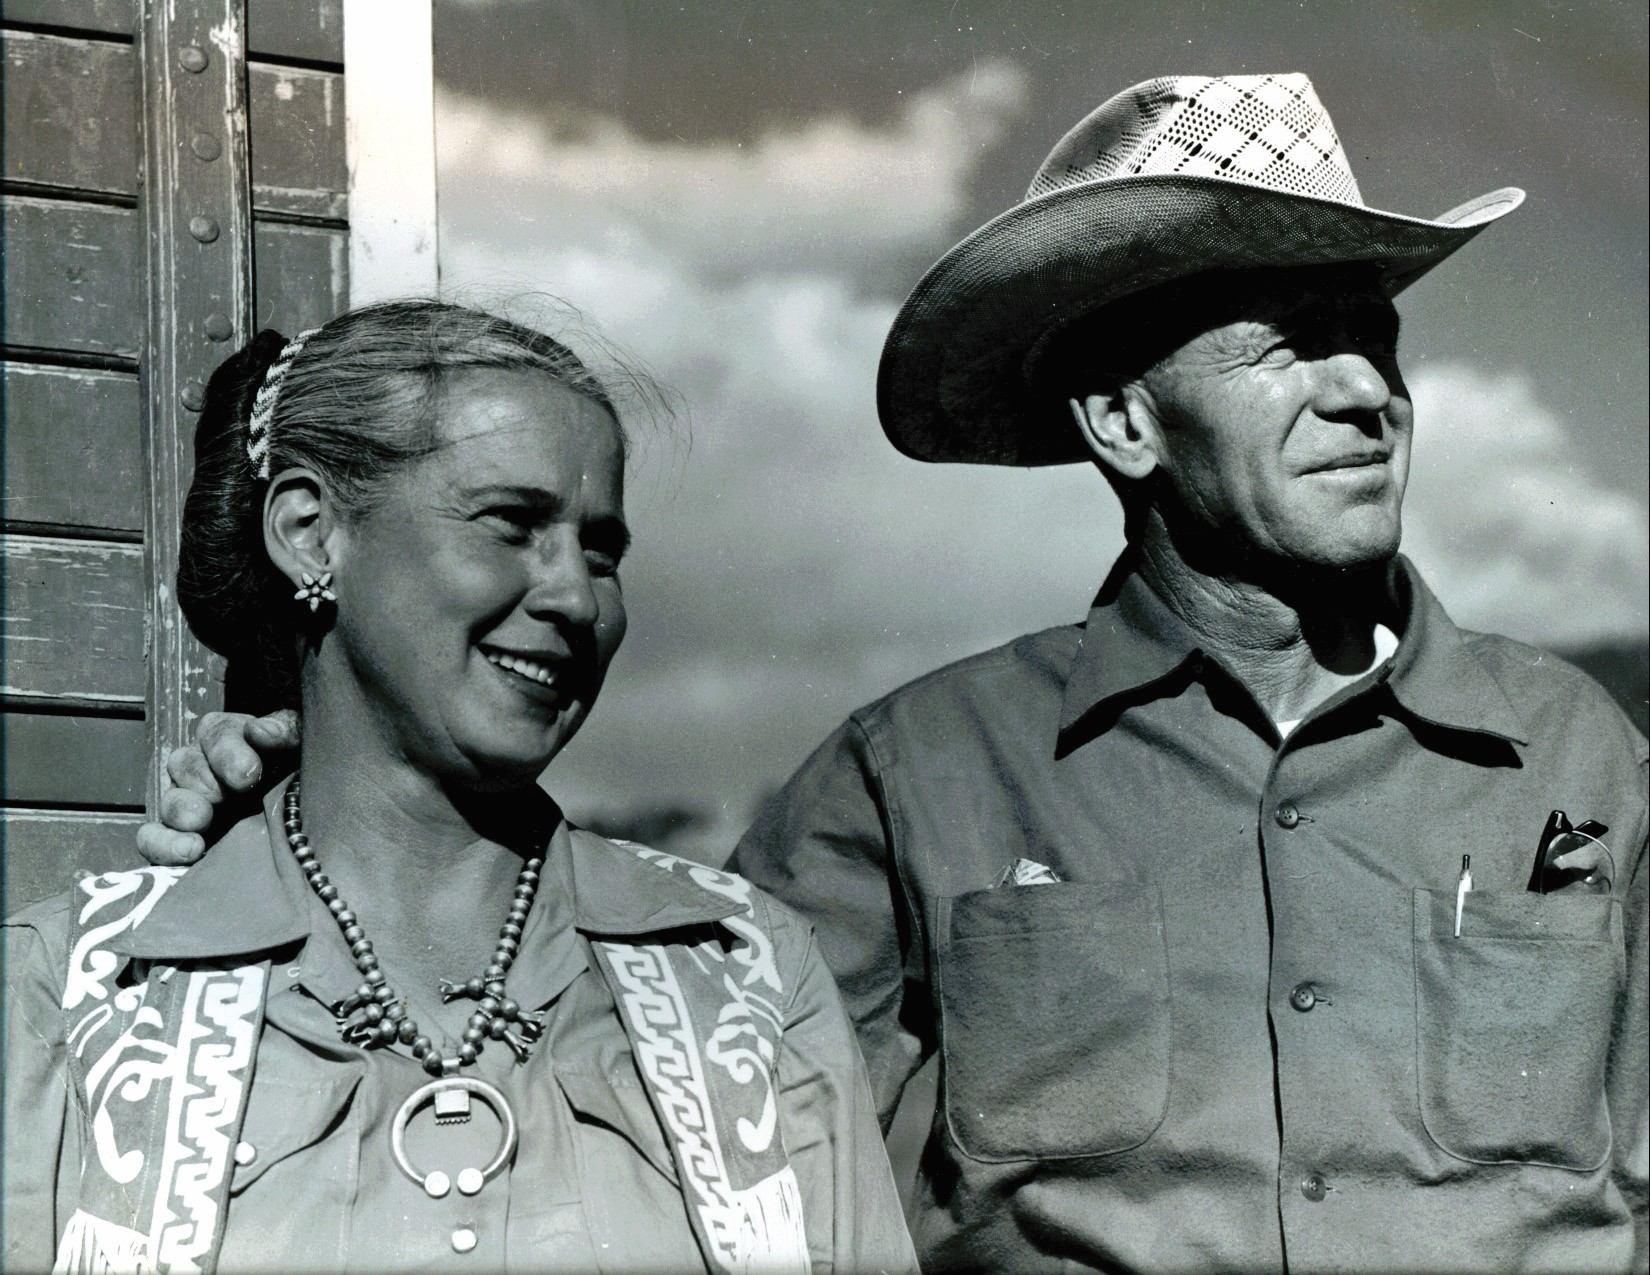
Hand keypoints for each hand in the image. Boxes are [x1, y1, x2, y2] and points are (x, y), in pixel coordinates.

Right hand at [135, 710, 301, 865]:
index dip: (227, 749)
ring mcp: (189, 806)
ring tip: (201, 820)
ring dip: (181, 809)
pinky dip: (163, 844)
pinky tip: (189, 850)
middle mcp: (204, 769)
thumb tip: (260, 730)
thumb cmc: (307, 778)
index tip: (249, 771)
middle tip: (223, 795)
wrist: (311, 830)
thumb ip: (287, 733)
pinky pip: (154, 839)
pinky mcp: (182, 840)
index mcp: (232, 740)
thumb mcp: (305, 748)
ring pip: (169, 800)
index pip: (216, 731)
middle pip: (186, 763)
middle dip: (204, 779)